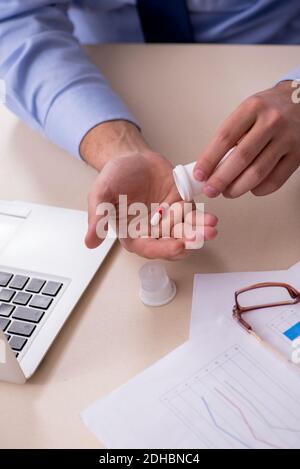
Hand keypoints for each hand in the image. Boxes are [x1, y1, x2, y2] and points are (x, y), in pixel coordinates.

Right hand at [81, 121, 217, 259]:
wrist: (131, 157)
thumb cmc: (114, 176)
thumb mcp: (101, 194)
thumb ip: (98, 217)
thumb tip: (90, 242)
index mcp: (132, 233)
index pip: (147, 247)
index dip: (162, 248)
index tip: (177, 246)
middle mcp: (151, 231)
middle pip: (171, 242)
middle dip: (187, 242)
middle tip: (201, 238)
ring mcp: (168, 219)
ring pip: (185, 231)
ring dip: (199, 233)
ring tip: (211, 229)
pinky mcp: (181, 206)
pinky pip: (193, 216)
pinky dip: (202, 219)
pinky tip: (211, 219)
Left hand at [194, 80, 299, 197]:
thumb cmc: (270, 109)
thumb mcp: (248, 111)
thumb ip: (231, 135)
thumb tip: (210, 167)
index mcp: (252, 108)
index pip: (225, 137)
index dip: (209, 159)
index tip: (199, 175)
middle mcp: (272, 121)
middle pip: (241, 158)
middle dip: (221, 179)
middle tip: (210, 190)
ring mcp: (287, 139)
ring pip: (258, 172)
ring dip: (238, 188)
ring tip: (227, 192)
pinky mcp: (299, 154)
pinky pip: (275, 180)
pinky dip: (259, 190)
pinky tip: (251, 188)